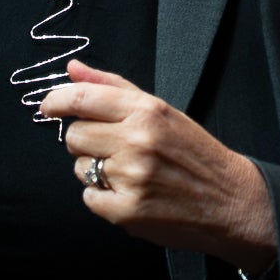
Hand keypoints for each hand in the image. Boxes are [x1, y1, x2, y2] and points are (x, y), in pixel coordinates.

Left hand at [38, 58, 277, 273]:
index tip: (49, 107)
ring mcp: (131, 178)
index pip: (81, 98)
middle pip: (73, 136)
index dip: (55, 101)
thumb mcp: (162, 110)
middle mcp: (136, 141)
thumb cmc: (195, 153)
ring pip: (80, 168)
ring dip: (96, 170)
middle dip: (86, 141)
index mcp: (146, 111)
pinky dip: (104, 197)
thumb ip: (114, 87)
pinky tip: (131, 193)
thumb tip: (72, 68)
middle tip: (113, 147)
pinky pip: (89, 198)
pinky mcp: (127, 211)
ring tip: (129, 172)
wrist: (230, 200)